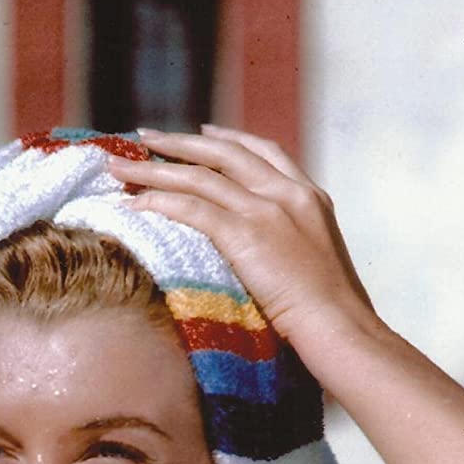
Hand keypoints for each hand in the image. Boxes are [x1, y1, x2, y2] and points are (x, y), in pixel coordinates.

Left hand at [109, 126, 377, 353]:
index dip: (230, 140)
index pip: (265, 152)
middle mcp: (289, 194)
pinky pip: (192, 208)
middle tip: (145, 137)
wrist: (343, 330)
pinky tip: (135, 203)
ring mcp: (268, 211)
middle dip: (180, 143)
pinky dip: (160, 201)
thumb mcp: (320, 267)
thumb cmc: (335, 318)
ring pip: (200, 176)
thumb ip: (296, 248)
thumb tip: (272, 259)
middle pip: (225, 153)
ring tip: (119, 166)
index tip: (202, 134)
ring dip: (155, 169)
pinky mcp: (247, 234)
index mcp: (310, 198)